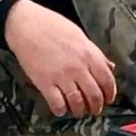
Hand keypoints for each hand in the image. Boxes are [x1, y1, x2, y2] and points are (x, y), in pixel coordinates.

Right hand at [5, 0, 116, 116]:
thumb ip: (95, 54)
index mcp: (89, 54)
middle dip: (96, 106)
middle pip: (94, 95)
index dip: (110, 93)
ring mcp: (61, 76)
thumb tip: (108, 66)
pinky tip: (60, 108)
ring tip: (78, 111)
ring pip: (77, 103)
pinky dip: (61, 110)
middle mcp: (78, 67)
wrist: (26, 24)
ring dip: (79, 111)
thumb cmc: (51, 26)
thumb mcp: (79, 35)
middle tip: (94, 109)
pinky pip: (57, 104)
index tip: (108, 99)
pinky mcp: (45, 83)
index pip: (107, 80)